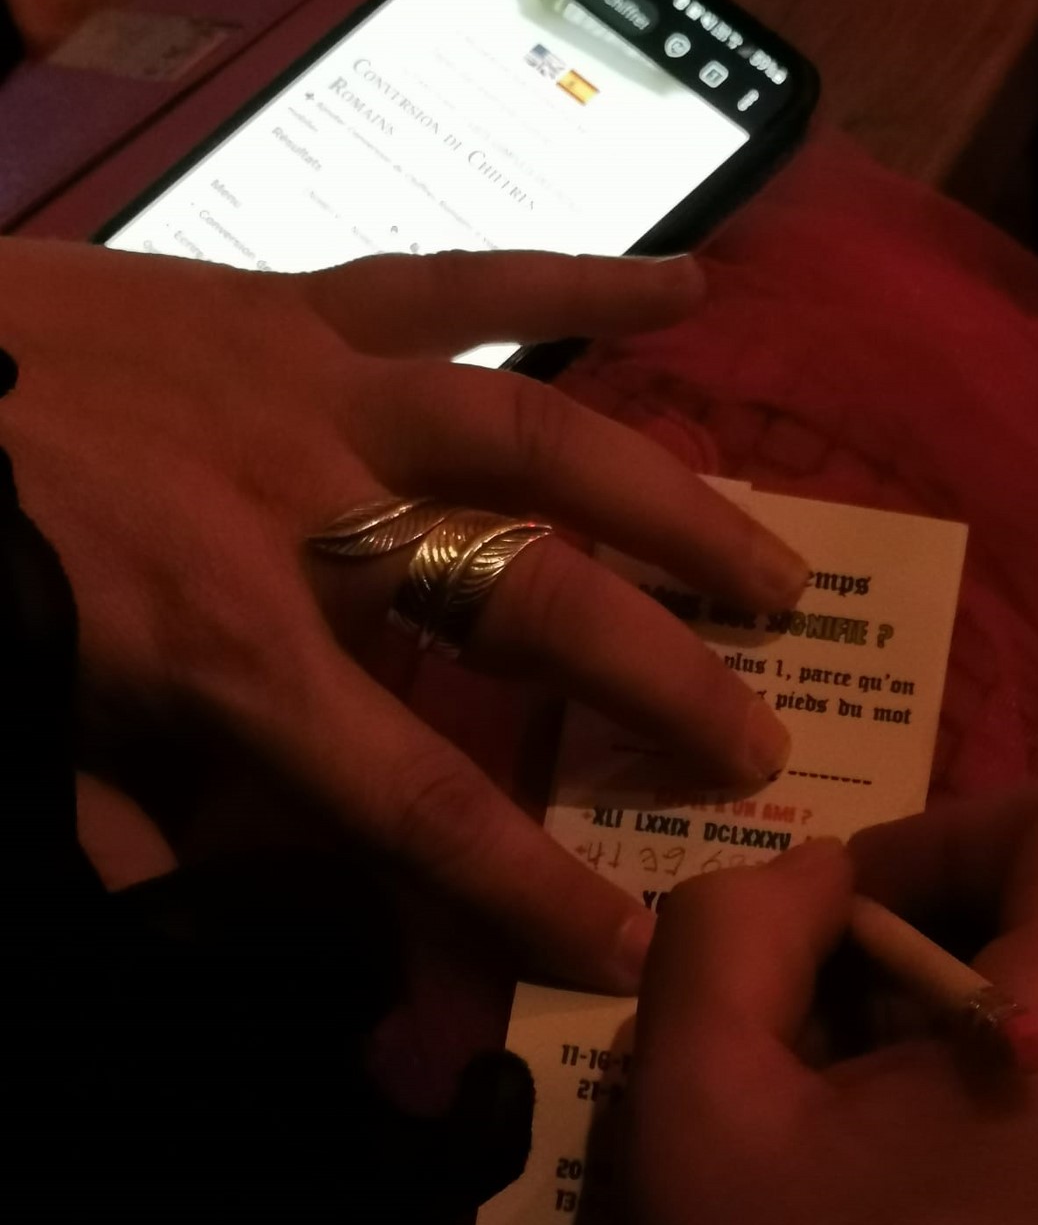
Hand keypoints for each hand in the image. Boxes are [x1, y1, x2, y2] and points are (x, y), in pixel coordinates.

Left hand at [0, 240, 805, 989]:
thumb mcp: (16, 721)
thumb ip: (130, 834)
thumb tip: (232, 932)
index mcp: (225, 644)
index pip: (409, 794)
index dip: (523, 883)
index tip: (628, 942)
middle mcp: (304, 513)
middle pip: (523, 601)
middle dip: (653, 681)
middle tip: (760, 741)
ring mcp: (313, 387)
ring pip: (532, 438)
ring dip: (668, 506)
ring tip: (774, 568)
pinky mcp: (290, 300)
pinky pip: (456, 282)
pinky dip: (575, 283)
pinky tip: (688, 290)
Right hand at [631, 777, 1037, 1224]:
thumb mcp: (690, 1088)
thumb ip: (737, 922)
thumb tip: (821, 876)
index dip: (966, 824)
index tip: (858, 914)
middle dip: (968, 918)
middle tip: (847, 1003)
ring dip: (997, 999)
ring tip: (880, 1090)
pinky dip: (1037, 1080)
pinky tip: (936, 1170)